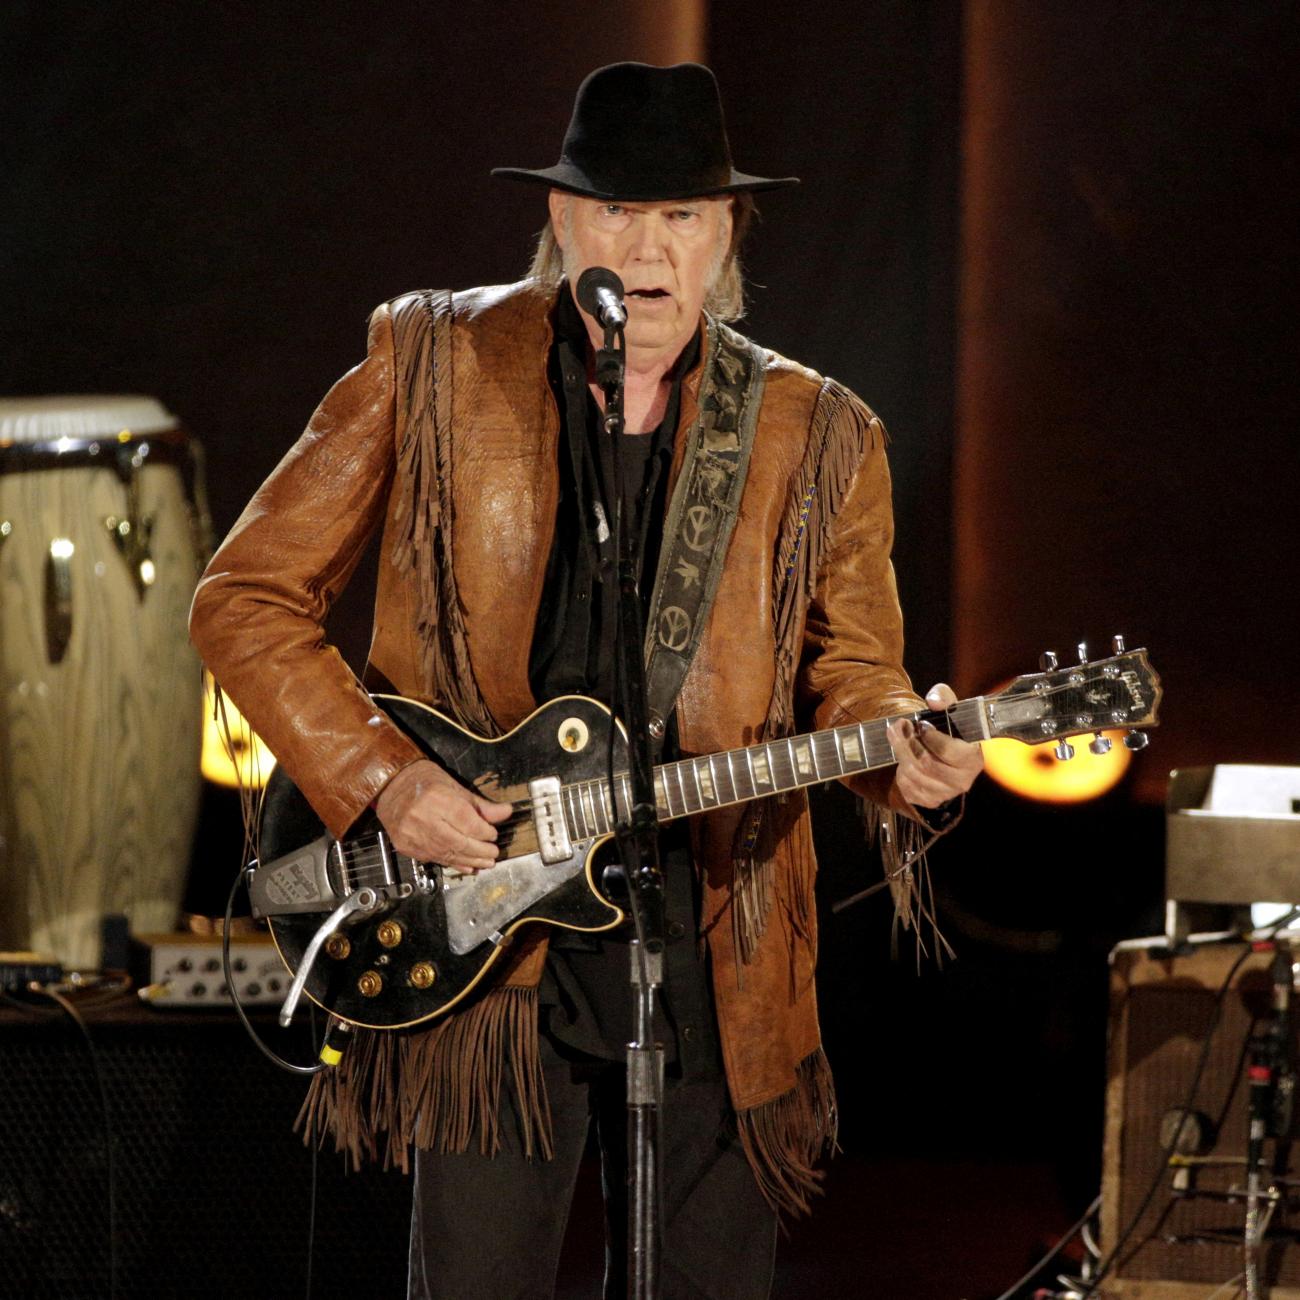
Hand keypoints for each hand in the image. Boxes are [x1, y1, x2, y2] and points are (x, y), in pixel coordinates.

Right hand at [374, 759, 511, 871]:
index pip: (467, 822)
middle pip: (458, 842)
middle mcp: (422, 818)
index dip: (484, 832)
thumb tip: (505, 812)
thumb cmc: (422, 781)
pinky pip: (434, 859)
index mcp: (436, 798)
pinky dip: (453, 863)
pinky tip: (467, 866)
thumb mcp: (454, 786)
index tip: (494, 834)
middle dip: (480, 850)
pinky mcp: (406, 846)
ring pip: (447, 854)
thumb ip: (479, 805)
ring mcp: (411, 834)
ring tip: (485, 862)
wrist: (389, 785)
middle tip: (493, 853)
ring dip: (469, 860)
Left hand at [886, 683, 983, 808]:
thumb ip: (944, 699)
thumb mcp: (951, 712)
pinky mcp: (929, 801)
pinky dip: (901, 771)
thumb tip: (934, 700)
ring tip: (895, 738)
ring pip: (914, 775)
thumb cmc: (951, 732)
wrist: (947, 760)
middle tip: (896, 727)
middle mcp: (962, 781)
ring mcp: (945, 793)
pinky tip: (903, 758)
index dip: (930, 737)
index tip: (921, 724)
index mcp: (973, 760)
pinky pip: (907, 787)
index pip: (948, 751)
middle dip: (906, 743)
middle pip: (926, 763)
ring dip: (900, 754)